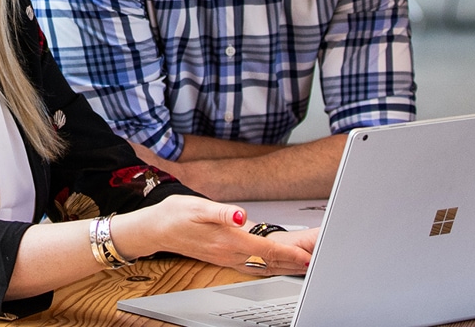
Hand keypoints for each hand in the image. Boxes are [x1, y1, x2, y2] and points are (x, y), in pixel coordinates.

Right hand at [113, 195, 314, 276]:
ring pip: (265, 266)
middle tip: (319, 258)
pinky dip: (272, 266)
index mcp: (228, 241)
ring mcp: (228, 258)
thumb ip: (220, 212)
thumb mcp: (196, 206)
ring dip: (287, 266)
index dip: (290, 253)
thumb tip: (240, 215)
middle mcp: (230, 254)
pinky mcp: (225, 257)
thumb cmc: (174, 215)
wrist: (155, 229)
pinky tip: (280, 265)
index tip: (310, 255)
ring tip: (307, 263)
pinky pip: (255, 266)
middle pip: (271, 261)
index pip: (267, 250)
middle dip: (296, 261)